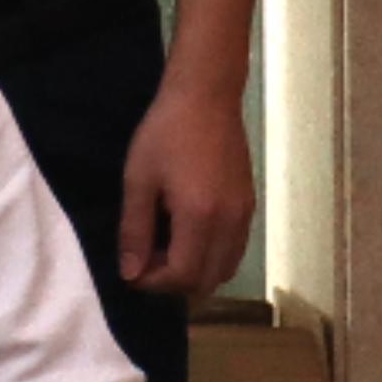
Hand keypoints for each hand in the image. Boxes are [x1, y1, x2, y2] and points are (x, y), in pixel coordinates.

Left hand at [119, 81, 256, 296]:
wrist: (207, 99)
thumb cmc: (165, 134)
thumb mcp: (138, 180)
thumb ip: (134, 230)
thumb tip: (131, 273)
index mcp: (200, 217)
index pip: (183, 276)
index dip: (154, 283)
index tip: (131, 271)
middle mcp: (230, 224)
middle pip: (208, 281)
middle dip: (174, 283)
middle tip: (145, 261)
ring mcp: (245, 217)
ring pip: (225, 269)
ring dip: (195, 272)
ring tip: (163, 248)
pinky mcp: (250, 207)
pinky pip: (234, 250)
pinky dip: (211, 257)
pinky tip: (185, 236)